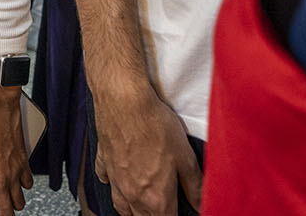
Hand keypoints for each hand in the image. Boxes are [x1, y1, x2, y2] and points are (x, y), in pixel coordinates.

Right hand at [91, 84, 199, 215]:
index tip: (182, 210)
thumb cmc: (154, 125)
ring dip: (133, 211)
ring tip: (144, 205)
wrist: (123, 100)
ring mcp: (116, 180)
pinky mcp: (104, 162)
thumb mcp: (185, 156)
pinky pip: (107, 181)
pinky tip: (120, 177)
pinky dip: (114, 184)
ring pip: (122, 208)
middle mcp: (132, 195)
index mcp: (155, 198)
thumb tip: (201, 203)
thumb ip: (194, 185)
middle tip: (166, 207)